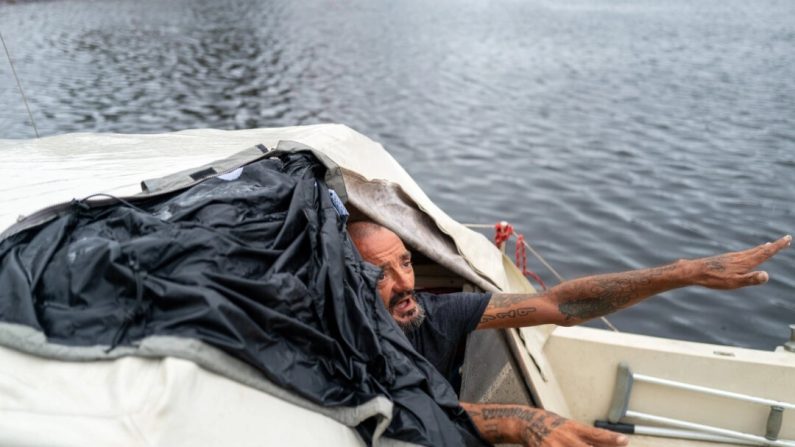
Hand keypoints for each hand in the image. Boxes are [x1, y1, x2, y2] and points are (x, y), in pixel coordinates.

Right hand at [461, 402, 627, 446]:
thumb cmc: (550, 424)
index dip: (611, 438)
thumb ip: (587, 436)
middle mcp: (567, 437)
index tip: (624, 440)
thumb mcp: (570, 425)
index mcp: (574, 428)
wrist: (526, 423)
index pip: (596, 434)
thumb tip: (611, 442)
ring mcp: (556, 446)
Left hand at [692, 235, 790, 289]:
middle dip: (774, 246)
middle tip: (786, 239)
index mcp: (746, 262)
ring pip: (751, 251)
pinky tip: (748, 254)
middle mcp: (741, 257)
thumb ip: (751, 279)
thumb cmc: (715, 279)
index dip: (777, 246)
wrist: (696, 271)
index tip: (787, 238)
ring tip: (769, 245)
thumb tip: (766, 275)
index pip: (765, 253)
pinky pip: (743, 253)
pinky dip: (751, 251)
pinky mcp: (726, 258)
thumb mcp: (734, 283)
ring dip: (762, 248)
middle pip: (761, 250)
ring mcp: (733, 257)